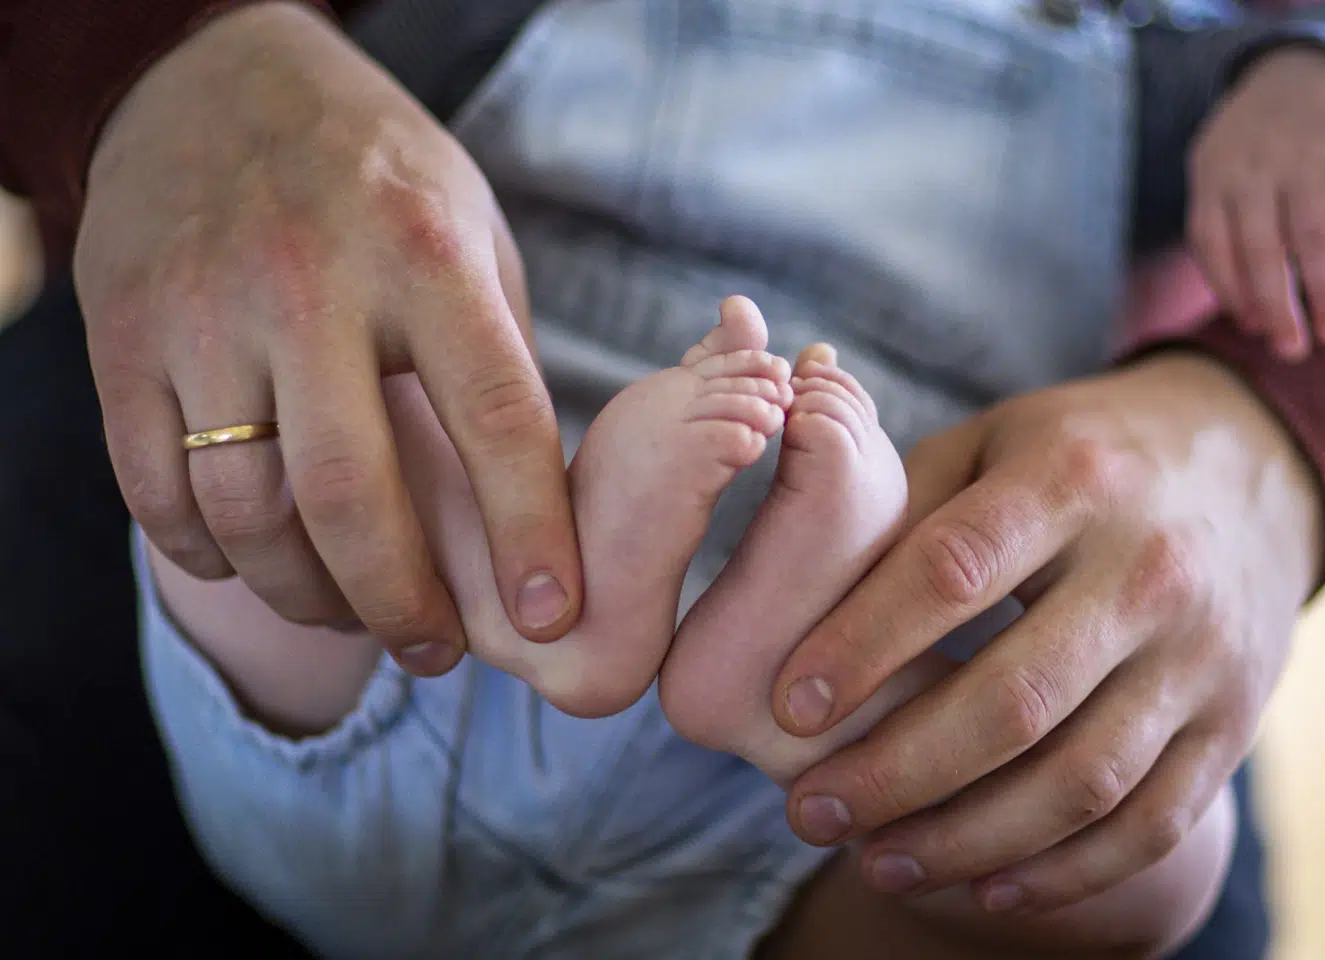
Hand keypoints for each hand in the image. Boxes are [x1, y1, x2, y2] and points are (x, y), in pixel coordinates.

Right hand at [76, 2, 582, 673]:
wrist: (217, 82)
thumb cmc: (379, 180)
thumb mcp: (472, 238)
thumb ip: (498, 361)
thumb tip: (535, 508)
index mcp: (423, 253)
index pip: (494, 416)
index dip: (530, 532)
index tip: (554, 615)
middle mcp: (306, 281)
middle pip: (351, 494)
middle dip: (403, 603)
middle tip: (440, 653)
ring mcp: (202, 311)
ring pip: (247, 511)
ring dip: (309, 596)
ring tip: (358, 615)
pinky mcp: (123, 338)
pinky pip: (159, 493)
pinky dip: (215, 559)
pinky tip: (264, 567)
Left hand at [769, 354, 1324, 910]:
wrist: (1250, 469)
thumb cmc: (1080, 456)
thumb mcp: (993, 440)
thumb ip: (902, 504)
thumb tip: (790, 590)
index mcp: (1070, 481)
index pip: (954, 570)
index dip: (865, 644)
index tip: (790, 706)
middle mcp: (1147, 570)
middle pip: (1015, 700)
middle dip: (897, 771)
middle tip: (807, 813)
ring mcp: (1200, 655)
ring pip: (1081, 781)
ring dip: (968, 840)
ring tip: (875, 865)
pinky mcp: (1232, 722)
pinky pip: (1152, 822)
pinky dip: (1066, 872)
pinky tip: (985, 888)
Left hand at [1188, 44, 1324, 359]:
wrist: (1299, 75)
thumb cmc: (1249, 156)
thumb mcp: (1217, 178)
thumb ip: (1224, 240)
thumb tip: (1250, 320)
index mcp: (1211, 179)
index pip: (1211, 243)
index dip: (1230, 289)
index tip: (1254, 330)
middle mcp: (1253, 170)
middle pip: (1260, 247)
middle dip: (1276, 303)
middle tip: (1292, 351)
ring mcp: (1303, 160)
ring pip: (1312, 233)